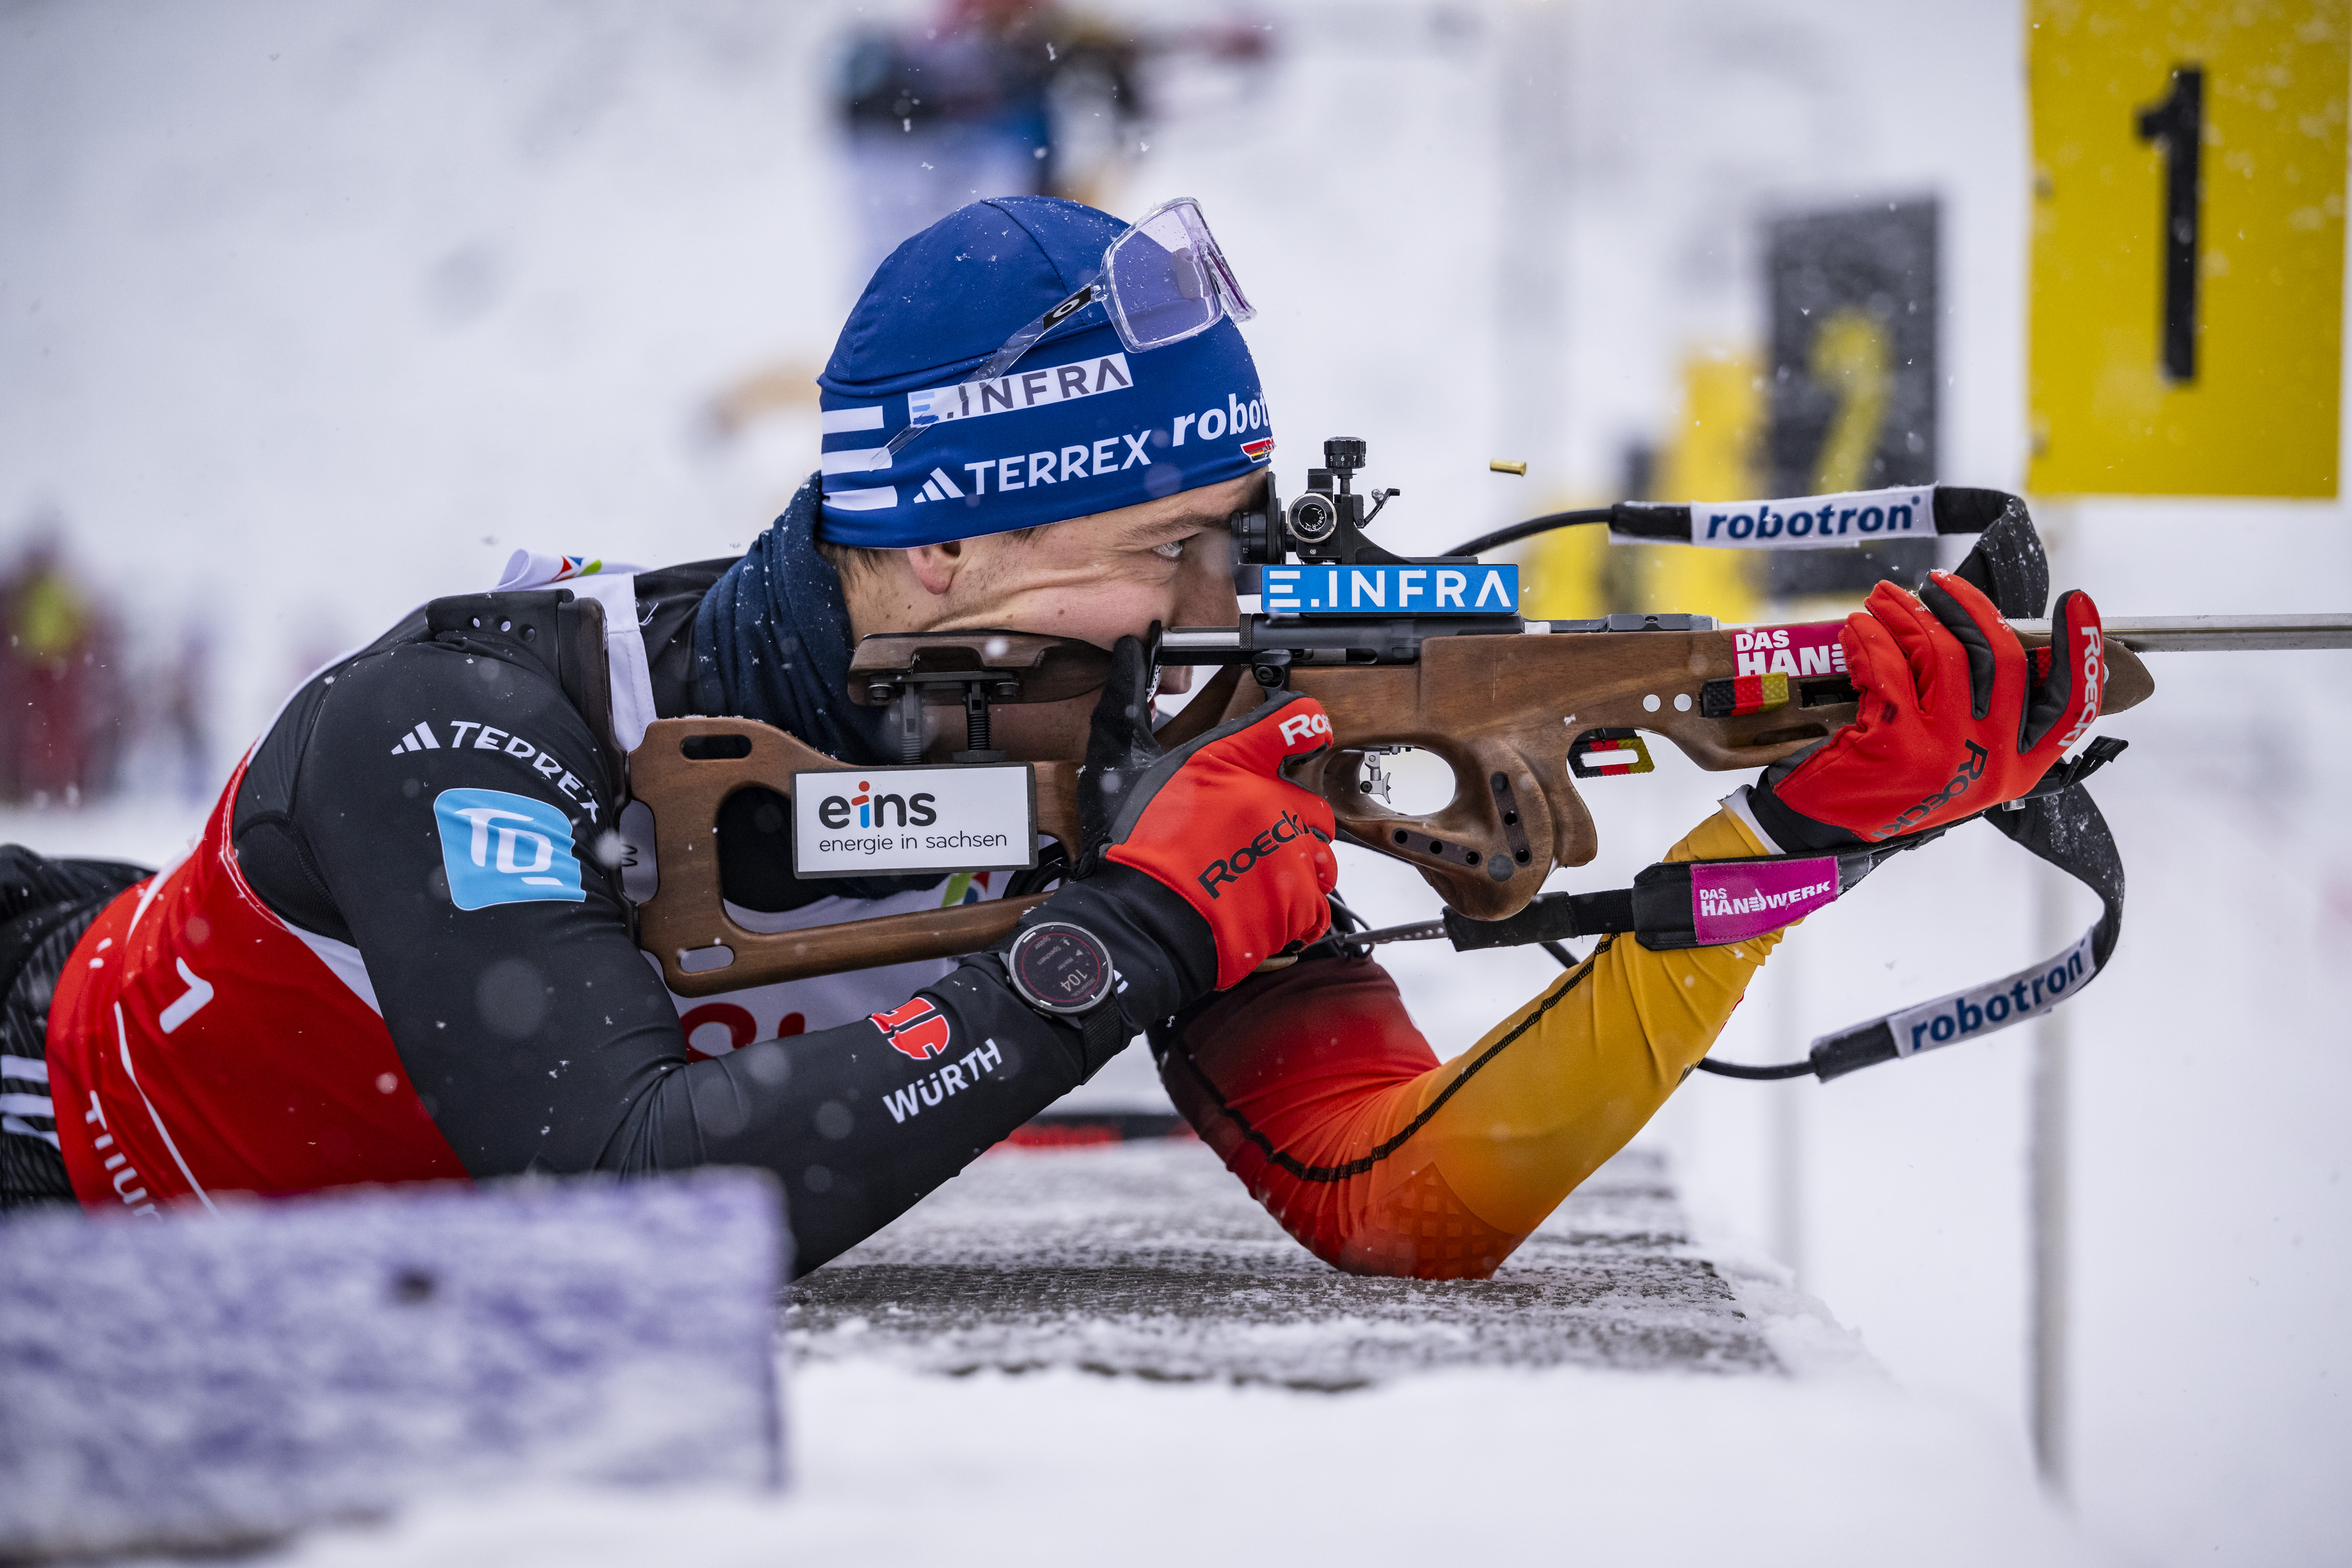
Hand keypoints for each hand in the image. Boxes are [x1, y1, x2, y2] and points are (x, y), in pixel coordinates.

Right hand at [1073, 635, 1337, 987]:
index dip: (1301, 723)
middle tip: (1249, 833)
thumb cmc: (1131, 847)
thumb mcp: (1118, 762)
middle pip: (1311, 794)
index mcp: (1234, 760)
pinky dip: (1299, 907)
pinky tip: (1265, 906)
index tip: (1300, 733)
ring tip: (1257, 874)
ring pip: (1320, 849)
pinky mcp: (1298, 902)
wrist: (1140, 925)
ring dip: (1298, 859)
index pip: (1296, 719)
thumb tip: (1130, 653)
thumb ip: (1131, 702)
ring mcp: (1290, 852)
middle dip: (1288, 813)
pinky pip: (1319, 900)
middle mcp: (1272, 800)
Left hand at [1751, 572, 2103, 846]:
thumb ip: (1985, 715)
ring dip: (1910, 613)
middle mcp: (1993, 762)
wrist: (1823, 834)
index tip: (2078, 601)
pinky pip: (1890, 666)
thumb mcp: (1955, 762)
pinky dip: (1870, 638)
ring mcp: (1947, 752)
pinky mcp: (1896, 743)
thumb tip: (1990, 635)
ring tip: (1884, 599)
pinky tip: (1856, 629)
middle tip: (1937, 583)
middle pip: (2004, 658)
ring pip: (1945, 652)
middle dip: (1969, 607)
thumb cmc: (1888, 789)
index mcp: (2019, 767)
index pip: (2070, 706)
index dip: (2081, 649)